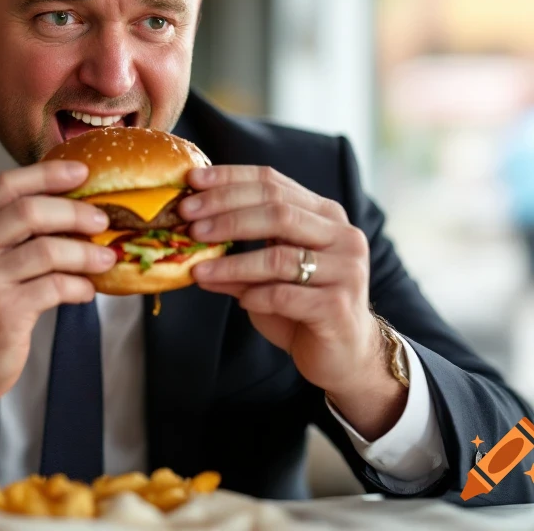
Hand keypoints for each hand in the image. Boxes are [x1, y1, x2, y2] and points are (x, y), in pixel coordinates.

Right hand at [0, 161, 116, 440]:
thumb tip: (73, 205)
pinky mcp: (2, 312)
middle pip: (30, 211)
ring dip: (86, 252)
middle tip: (102, 218)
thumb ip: (10, 231)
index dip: (47, 173)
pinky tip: (87, 291)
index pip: (6, 185)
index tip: (82, 171)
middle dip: (74, 211)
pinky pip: (54, 287)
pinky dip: (79, 286)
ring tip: (105, 258)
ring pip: (48, 250)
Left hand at [179, 165, 405, 438]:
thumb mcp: (264, 275)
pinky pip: (286, 295)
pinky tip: (239, 301)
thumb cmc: (301, 306)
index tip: (191, 181)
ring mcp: (345, 269)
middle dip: (226, 213)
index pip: (273, 182)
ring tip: (198, 269)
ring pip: (279, 256)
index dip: (230, 178)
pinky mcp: (339, 306)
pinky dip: (256, 296)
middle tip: (189, 222)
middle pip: (277, 210)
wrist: (344, 354)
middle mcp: (341, 234)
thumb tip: (187, 234)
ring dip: (232, 263)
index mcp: (323, 214)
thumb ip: (235, 254)